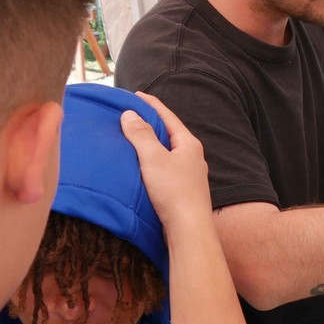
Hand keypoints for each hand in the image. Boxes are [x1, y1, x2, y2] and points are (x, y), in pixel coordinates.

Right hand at [120, 92, 212, 236]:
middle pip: (169, 133)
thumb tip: (130, 114)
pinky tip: (141, 166)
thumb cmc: (173, 191)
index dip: (151, 104)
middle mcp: (192, 157)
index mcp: (189, 144)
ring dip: (151, 143)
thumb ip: (141, 135)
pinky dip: (152, 161)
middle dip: (150, 123)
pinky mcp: (183, 190)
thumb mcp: (153, 158)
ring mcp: (189, 174)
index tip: (135, 94)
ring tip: (132, 138)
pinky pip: (165, 167)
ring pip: (167, 152)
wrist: (189, 229)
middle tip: (130, 114)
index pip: (168, 116)